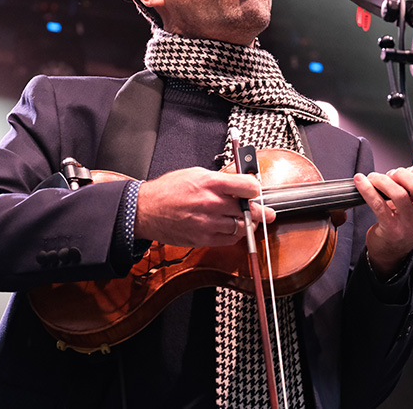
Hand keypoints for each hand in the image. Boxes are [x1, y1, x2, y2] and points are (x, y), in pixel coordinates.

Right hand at [134, 167, 275, 246]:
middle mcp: (212, 203)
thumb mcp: (196, 173)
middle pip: (249, 209)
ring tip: (249, 221)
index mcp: (211, 183)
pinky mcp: (203, 238)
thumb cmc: (169, 190)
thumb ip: (220, 179)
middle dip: (260, 211)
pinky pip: (229, 239)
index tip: (256, 191)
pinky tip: (234, 229)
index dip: (255, 189)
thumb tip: (239, 183)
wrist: (146, 210)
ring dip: (249, 224)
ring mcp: (208, 223)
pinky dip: (235, 234)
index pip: (248, 186)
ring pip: (242, 227)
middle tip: (267, 213)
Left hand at [356, 147, 412, 278]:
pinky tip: (360, 181)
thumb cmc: (402, 222)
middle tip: (390, 174)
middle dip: (401, 174)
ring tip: (374, 178)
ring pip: (398, 194)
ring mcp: (410, 227)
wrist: (390, 250)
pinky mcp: (392, 230)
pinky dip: (368, 190)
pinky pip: (379, 205)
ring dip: (383, 180)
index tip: (407, 167)